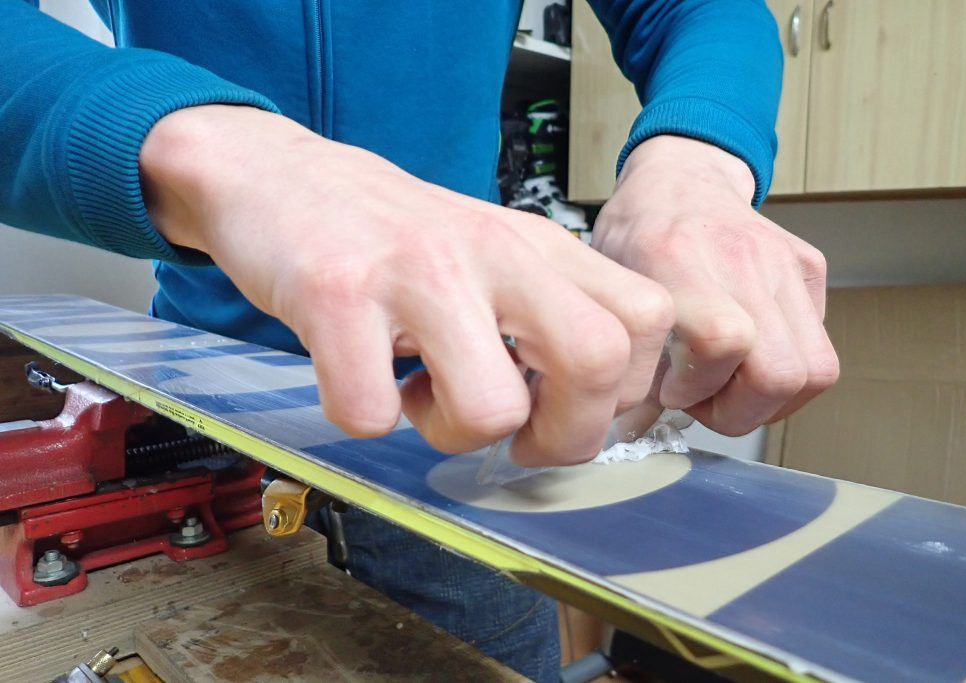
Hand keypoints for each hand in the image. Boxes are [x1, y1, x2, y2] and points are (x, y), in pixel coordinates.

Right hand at [140, 105, 674, 464]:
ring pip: (491, 407)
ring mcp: (417, 270)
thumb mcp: (494, 252)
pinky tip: (360, 376)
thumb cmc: (394, 235)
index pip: (649, 320)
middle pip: (598, 361)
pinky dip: (363, 416)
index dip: (625, 392)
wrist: (277, 176)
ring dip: (453, 433)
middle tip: (511, 433)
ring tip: (421, 394)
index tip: (568, 410)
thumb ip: (551, 312)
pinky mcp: (337, 294)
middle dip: (563, 436)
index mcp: (539, 246)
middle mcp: (492, 251)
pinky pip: (371, 411)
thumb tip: (592, 411)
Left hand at [593, 136, 838, 435]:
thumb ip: (626, 353)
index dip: (699, 387)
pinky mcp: (810, 268)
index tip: (670, 390)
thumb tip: (640, 426)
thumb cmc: (635, 236)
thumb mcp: (609, 286)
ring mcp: (783, 261)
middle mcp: (739, 257)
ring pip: (814, 370)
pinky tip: (745, 360)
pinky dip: (786, 373)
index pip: (723, 339)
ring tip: (726, 387)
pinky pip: (820, 348)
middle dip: (740, 412)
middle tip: (703, 402)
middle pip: (780, 371)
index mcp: (675, 257)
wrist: (680, 176)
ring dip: (770, 402)